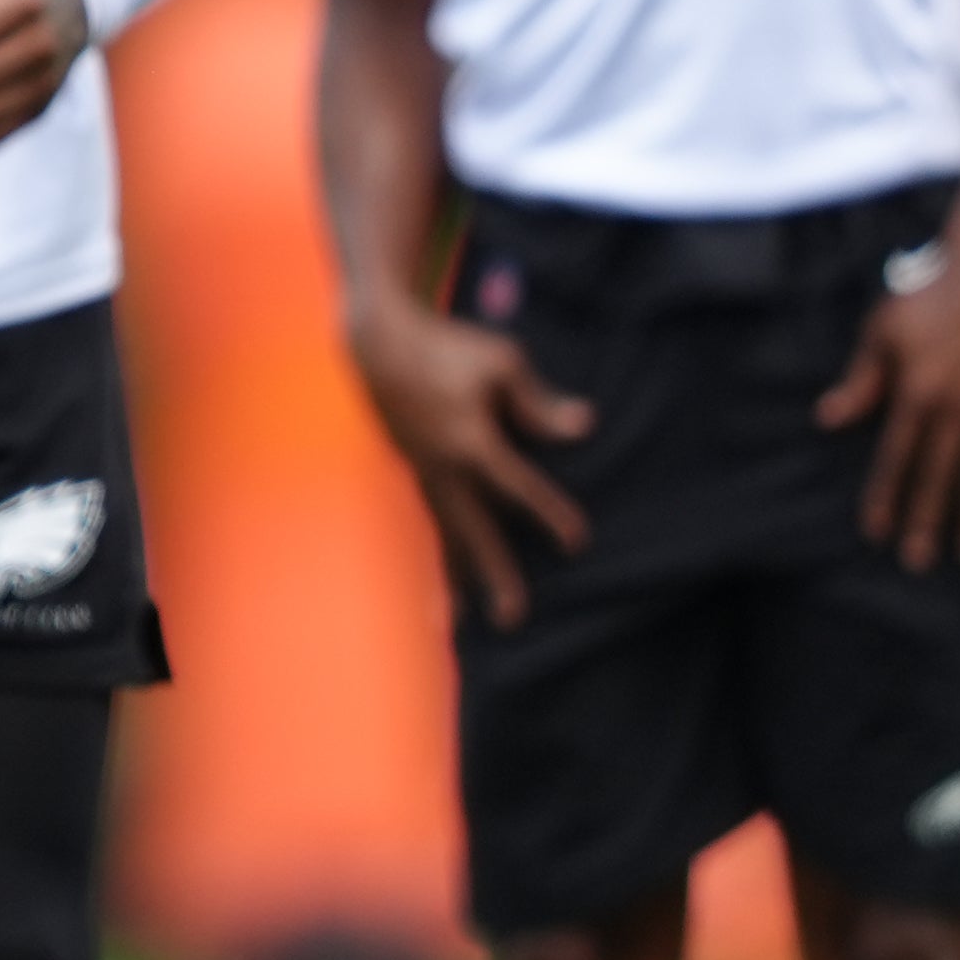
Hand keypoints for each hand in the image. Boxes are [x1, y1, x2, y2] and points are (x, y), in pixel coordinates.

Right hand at [352, 299, 595, 624]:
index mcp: (469, 439)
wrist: (376, 338)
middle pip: (473, 529)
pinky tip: (441, 580)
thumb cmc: (446, 345)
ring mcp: (420, 468)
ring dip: (452, 576)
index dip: (550, 515)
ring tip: (458, 621)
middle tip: (513, 617)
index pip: (517, 486)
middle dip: (493, 573)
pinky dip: (433, 551)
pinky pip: (425, 518)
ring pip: (442, 531)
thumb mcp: (501, 361)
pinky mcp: (409, 467)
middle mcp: (442, 464)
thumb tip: (584, 427)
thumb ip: (538, 401)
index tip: (578, 543)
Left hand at [814, 239, 959, 569]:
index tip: (874, 532)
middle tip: (917, 563)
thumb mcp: (882, 330)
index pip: (896, 457)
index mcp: (919, 392)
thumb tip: (828, 419)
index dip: (884, 496)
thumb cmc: (928, 296)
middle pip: (939, 475)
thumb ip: (862, 380)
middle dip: (926, 521)